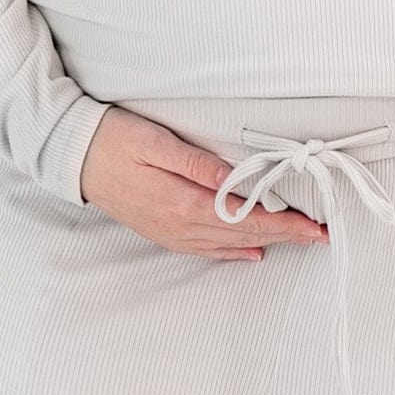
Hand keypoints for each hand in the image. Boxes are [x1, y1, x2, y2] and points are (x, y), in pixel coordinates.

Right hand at [79, 108, 331, 260]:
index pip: (247, 219)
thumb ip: (199, 166)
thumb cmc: (114, 140)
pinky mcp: (161, 232)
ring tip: (297, 243)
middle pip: (244, 236)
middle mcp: (179, 226)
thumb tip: (237, 183)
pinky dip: (232, 254)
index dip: (285, 224)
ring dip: (265, 244)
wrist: (73, 157)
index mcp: (183, 203)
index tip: (315, 226)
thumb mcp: (158, 143)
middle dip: (285, 237)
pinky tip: (250, 254)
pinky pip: (205, 250)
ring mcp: (169, 233)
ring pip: (228, 246)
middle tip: (321, 236)